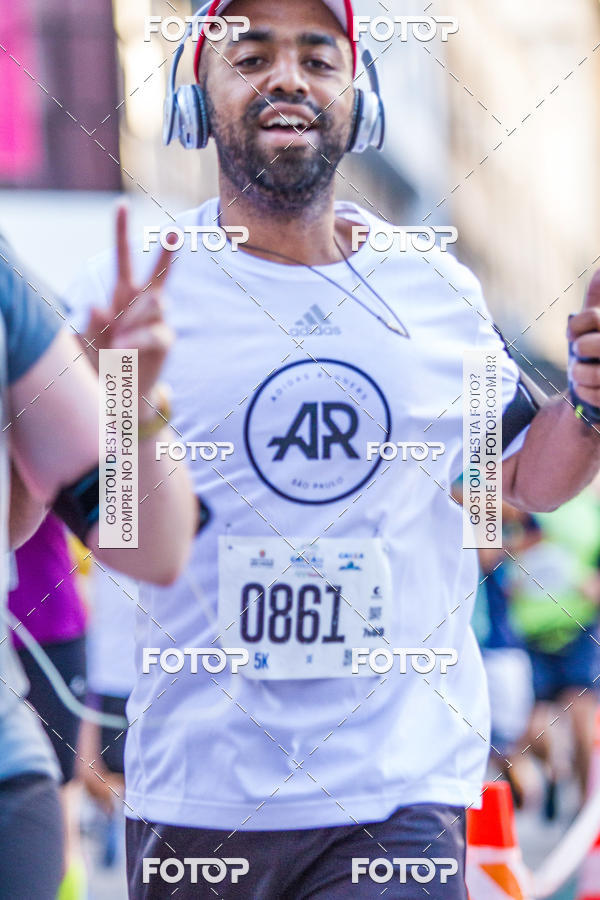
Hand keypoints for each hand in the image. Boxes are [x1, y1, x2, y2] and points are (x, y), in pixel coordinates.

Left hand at [83, 204, 174, 399]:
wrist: (120, 392)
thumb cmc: (102, 359)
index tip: (121, 205)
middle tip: (173, 231)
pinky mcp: (164, 340)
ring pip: (154, 302)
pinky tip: (123, 349)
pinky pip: (150, 333)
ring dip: (134, 317)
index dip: (121, 231)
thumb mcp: (87, 339)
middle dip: (166, 253)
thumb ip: (88, 323)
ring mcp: (157, 321)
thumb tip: (93, 305)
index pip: (124, 257)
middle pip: (158, 273)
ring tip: (119, 340)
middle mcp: (143, 303)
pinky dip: (134, 341)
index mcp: (122, 294)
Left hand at [568, 271, 599, 407]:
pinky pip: (597, 396)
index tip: (571, 333)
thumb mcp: (597, 325)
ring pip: (598, 374)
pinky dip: (584, 392)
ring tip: (578, 373)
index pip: (596, 319)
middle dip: (582, 348)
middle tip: (579, 353)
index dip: (579, 324)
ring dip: (579, 373)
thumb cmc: (597, 351)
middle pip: (595, 346)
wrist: (598, 389)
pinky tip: (585, 389)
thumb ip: (599, 299)